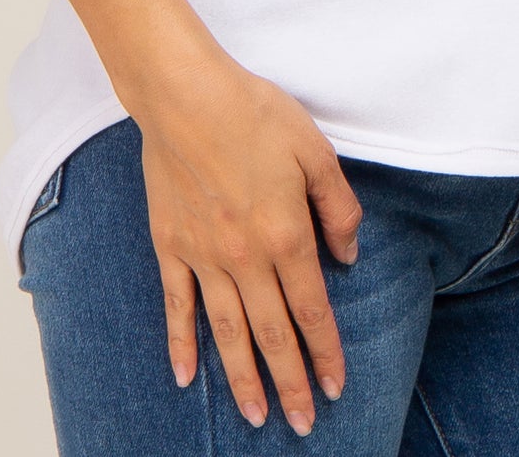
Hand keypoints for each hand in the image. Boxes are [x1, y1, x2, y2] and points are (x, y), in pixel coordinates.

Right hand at [138, 49, 363, 436]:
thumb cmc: (253, 112)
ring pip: (227, 333)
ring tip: (256, 417)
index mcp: (285, 234)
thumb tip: (348, 253)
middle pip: (272, 334)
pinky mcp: (170, 245)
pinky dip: (181, 344)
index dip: (326, 352)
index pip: (312, 310)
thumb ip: (338, 205)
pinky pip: (177, 306)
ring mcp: (203, 255)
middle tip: (303, 424)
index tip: (336, 386)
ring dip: (243, 379)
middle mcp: (245, 257)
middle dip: (291, 384)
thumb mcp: (315, 149)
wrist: (184, 94)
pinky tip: (186, 377)